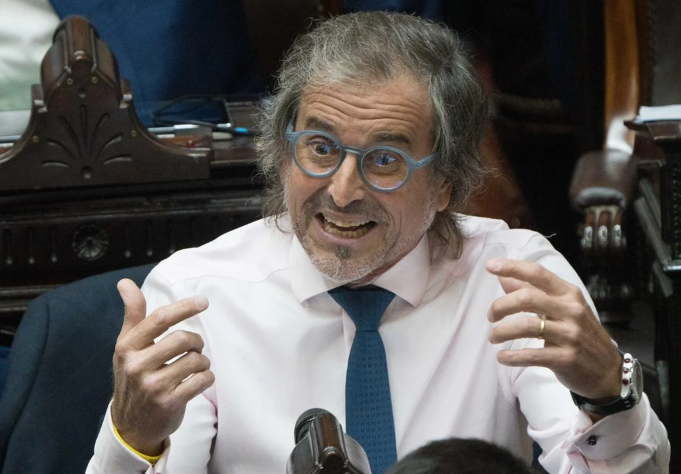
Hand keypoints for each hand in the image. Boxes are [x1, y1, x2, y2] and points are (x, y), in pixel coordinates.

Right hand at [111, 279, 213, 454]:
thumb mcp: (127, 346)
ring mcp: (152, 386)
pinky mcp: (168, 403)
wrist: (130, 425)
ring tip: (195, 366)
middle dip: (196, 341)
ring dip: (203, 362)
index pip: (159, 319)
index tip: (203, 302)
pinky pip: (201, 380)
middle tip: (195, 347)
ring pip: (195, 360)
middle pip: (183, 339)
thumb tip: (124, 282)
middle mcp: (137, 366)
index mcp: (127, 347)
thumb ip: (132, 314)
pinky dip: (206, 378)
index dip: (184, 307)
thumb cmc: (133, 377)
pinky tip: (198, 381)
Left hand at [486, 258, 621, 400]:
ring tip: (493, 337)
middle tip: (491, 316)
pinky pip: (532, 355)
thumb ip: (531, 292)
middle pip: (527, 298)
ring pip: (526, 326)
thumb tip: (502, 276)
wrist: (607, 371)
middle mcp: (571, 310)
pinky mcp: (566, 359)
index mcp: (568, 294)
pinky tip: (502, 357)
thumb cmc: (579, 334)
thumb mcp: (560, 308)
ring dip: (502, 332)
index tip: (490, 265)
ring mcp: (570, 335)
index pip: (537, 273)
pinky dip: (511, 356)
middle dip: (501, 306)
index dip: (512, 267)